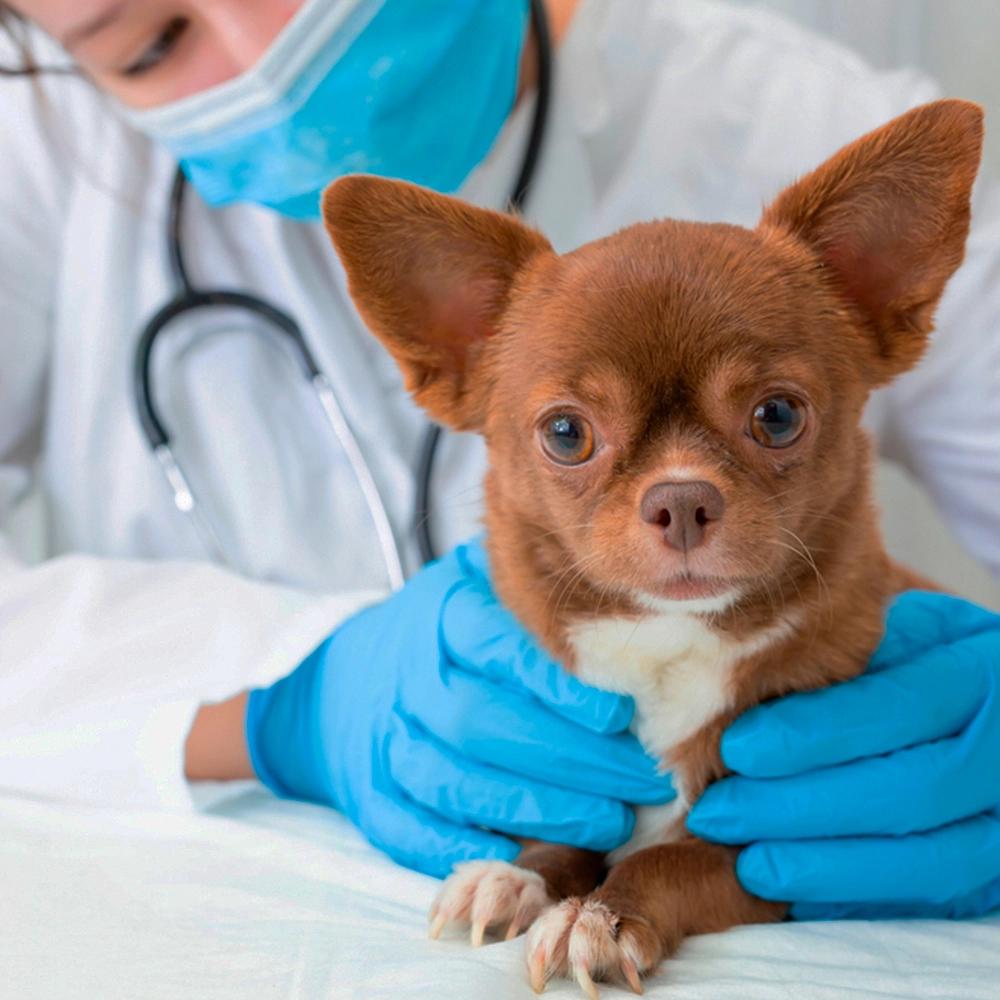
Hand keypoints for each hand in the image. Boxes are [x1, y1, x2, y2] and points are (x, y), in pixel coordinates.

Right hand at [246, 538, 672, 876]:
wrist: (341, 681)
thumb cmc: (440, 635)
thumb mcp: (478, 586)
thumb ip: (531, 589)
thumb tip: (623, 591)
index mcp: (440, 617)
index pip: (497, 651)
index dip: (558, 688)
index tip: (621, 717)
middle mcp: (407, 678)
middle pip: (480, 723)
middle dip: (569, 761)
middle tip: (642, 781)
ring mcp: (383, 738)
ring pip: (451, 781)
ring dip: (534, 811)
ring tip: (608, 823)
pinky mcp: (367, 793)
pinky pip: (406, 829)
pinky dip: (461, 850)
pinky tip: (523, 858)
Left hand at [688, 591, 999, 918]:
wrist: (983, 708)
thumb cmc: (918, 658)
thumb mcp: (894, 634)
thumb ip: (844, 660)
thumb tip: (746, 691)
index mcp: (982, 673)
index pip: (898, 707)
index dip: (814, 733)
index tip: (736, 747)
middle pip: (909, 791)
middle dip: (802, 807)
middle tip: (718, 811)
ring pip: (927, 859)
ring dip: (824, 864)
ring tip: (744, 859)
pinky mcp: (992, 874)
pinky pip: (928, 898)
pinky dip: (855, 896)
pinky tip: (790, 888)